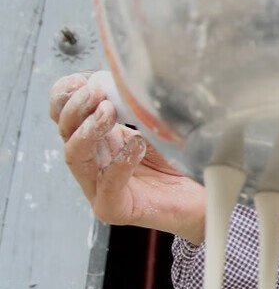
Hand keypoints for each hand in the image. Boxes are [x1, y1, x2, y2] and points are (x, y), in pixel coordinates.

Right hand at [49, 72, 206, 243]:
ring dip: (88, 130)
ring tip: (109, 111)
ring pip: (76, 156)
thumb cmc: (182, 164)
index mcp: (100, 139)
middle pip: (65, 132)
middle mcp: (94, 162)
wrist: (204, 199)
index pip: (64, 116)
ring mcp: (99, 188)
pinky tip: (137, 145)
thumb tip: (128, 79)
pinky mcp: (114, 209)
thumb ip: (139, 108)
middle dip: (76, 107)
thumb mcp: (158, 126)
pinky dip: (119, 163)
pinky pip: (107, 185)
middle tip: (96, 91)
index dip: (66, 95)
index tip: (84, 79)